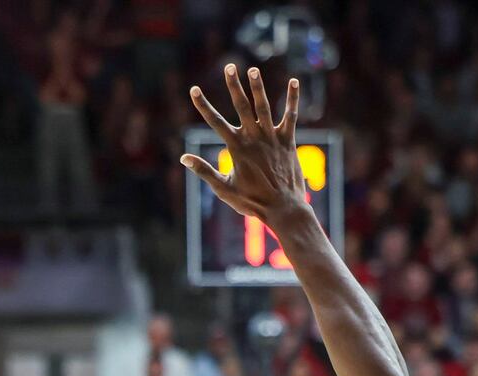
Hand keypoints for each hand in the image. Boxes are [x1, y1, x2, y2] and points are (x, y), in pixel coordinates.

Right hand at [181, 66, 307, 227]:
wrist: (283, 207)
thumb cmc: (251, 201)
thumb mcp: (223, 188)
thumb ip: (204, 171)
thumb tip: (184, 158)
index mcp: (236, 147)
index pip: (215, 121)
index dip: (203, 105)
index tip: (193, 89)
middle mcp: (253, 137)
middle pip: (241, 106)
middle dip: (234, 85)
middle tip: (229, 66)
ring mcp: (272, 137)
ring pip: (264, 106)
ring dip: (258, 87)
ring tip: (253, 69)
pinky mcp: (288, 140)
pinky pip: (290, 116)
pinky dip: (292, 99)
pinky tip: (294, 82)